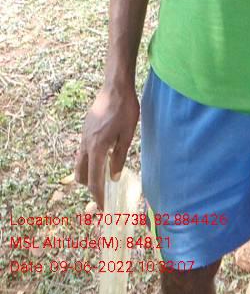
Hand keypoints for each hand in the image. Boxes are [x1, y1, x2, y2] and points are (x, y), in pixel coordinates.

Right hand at [75, 82, 139, 209]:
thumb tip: (114, 177)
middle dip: (89, 186)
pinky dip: (89, 160)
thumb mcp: (127, 135)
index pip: (94, 179)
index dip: (98, 195)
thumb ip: (119, 157)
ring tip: (102, 177)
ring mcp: (83, 136)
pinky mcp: (85, 129)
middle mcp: (86, 144)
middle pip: (81, 174)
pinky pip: (83, 151)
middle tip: (103, 193)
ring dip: (88, 173)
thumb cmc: (125, 109)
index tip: (103, 207)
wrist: (115, 86)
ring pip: (79, 162)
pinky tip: (102, 157)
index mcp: (97, 148)